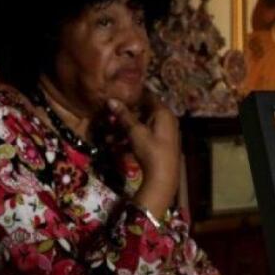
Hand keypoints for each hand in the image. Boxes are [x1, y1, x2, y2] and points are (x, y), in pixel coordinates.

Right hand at [108, 94, 179, 217]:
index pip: (147, 96)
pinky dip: (132, 141)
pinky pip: (145, 138)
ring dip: (124, 132)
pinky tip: (117, 149)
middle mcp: (166, 120)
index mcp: (163, 112)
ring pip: (141, 127)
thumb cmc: (151, 150)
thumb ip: (124, 115)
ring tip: (108, 139)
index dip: (131, 97)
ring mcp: (164, 133)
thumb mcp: (135, 131)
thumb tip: (111, 100)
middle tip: (108, 122)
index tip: (117, 99)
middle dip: (124, 118)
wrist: (163, 177)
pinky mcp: (161, 145)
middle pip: (142, 114)